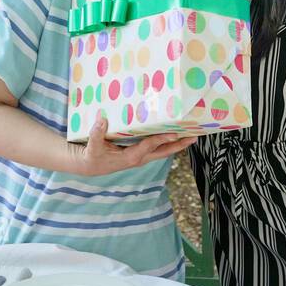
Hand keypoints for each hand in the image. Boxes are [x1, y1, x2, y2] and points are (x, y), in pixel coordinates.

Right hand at [69, 116, 196, 175]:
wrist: (91, 166)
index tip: (174, 134)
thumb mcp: (92, 146)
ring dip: (177, 143)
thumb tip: (101, 119)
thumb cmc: (92, 155)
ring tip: (191, 134)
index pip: (149, 146)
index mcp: (130, 157)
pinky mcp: (141, 153)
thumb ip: (96, 133)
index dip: (161, 140)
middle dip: (179, 145)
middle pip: (163, 152)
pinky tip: (175, 134)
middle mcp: (139, 158)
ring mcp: (142, 156)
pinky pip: (158, 148)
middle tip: (194, 136)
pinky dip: (168, 142)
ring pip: (163, 150)